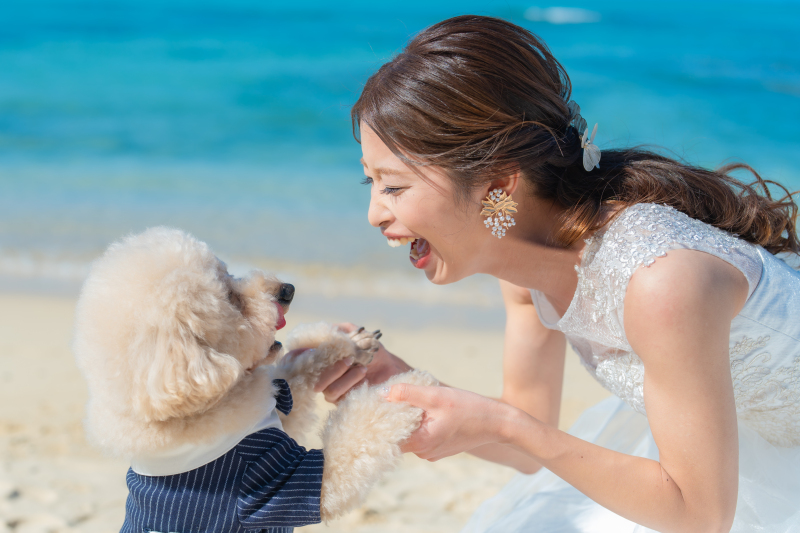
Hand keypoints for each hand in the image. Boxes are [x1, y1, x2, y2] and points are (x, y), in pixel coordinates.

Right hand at [288, 322, 412, 402]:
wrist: (392, 369)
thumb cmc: (374, 352)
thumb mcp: (358, 335)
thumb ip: (342, 330)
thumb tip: (327, 329)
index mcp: (325, 359)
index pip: (302, 360)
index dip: (296, 357)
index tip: (304, 351)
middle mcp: (325, 375)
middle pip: (312, 377)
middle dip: (329, 368)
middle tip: (348, 358)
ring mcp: (332, 389)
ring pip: (325, 388)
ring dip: (342, 376)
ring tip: (362, 367)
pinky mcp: (342, 401)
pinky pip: (336, 396)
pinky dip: (349, 384)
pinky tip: (362, 374)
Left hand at [385, 384, 512, 460]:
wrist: (498, 422)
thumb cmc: (469, 408)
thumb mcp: (436, 396)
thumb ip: (407, 394)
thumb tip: (382, 393)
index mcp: (420, 443)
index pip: (387, 435)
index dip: (380, 417)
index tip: (376, 401)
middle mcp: (424, 453)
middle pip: (397, 434)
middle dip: (394, 414)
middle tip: (395, 394)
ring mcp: (432, 452)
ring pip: (410, 433)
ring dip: (409, 417)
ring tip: (414, 398)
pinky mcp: (439, 448)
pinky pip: (422, 435)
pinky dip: (421, 422)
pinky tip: (428, 408)